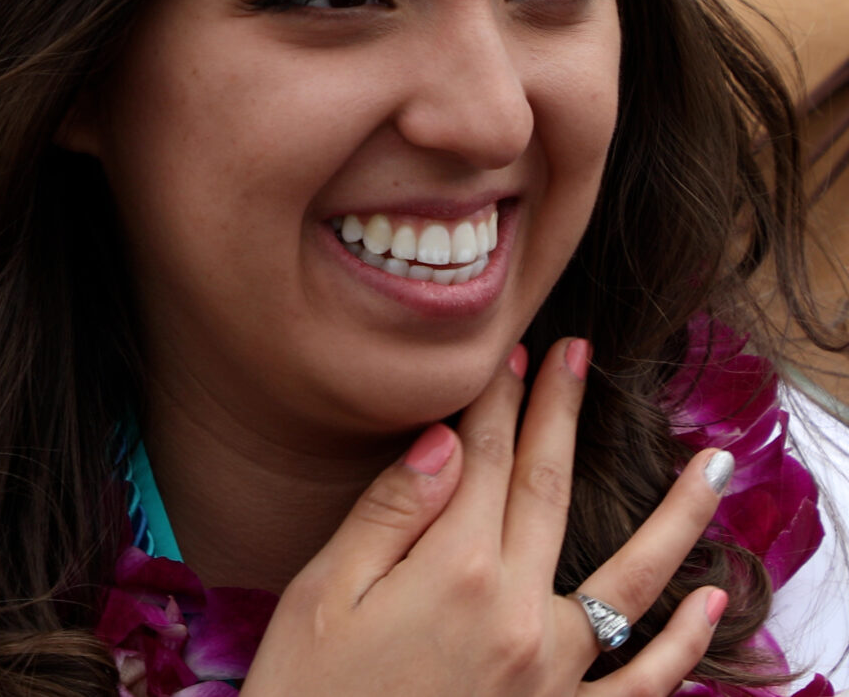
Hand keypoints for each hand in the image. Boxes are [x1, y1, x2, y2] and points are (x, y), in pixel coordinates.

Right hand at [244, 339, 730, 696]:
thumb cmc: (306, 690)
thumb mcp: (323, 594)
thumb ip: (389, 515)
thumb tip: (447, 443)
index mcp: (452, 572)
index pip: (483, 461)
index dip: (497, 401)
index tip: (511, 353)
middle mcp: (516, 615)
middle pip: (547, 492)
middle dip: (560, 416)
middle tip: (577, 354)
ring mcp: (549, 673)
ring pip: (630, 580)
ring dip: (676, 516)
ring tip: (711, 464)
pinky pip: (641, 681)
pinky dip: (682, 643)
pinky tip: (711, 600)